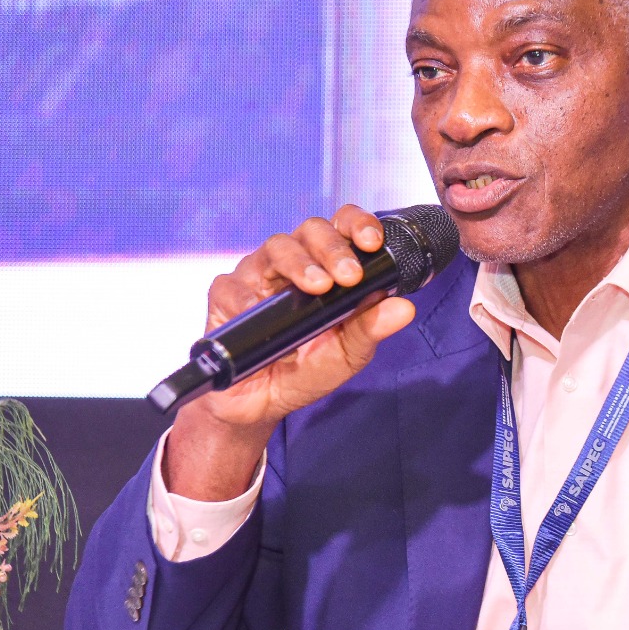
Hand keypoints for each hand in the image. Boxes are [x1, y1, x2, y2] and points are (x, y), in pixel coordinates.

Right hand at [165, 205, 416, 500]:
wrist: (260, 404)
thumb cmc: (306, 370)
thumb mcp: (346, 354)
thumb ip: (371, 329)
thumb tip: (404, 308)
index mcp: (326, 267)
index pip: (342, 229)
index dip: (357, 224)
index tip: (372, 242)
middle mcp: (292, 264)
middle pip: (311, 230)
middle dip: (333, 247)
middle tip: (349, 276)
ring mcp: (257, 276)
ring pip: (276, 247)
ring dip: (299, 263)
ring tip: (318, 286)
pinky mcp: (225, 295)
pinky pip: (233, 285)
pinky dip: (248, 298)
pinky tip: (259, 312)